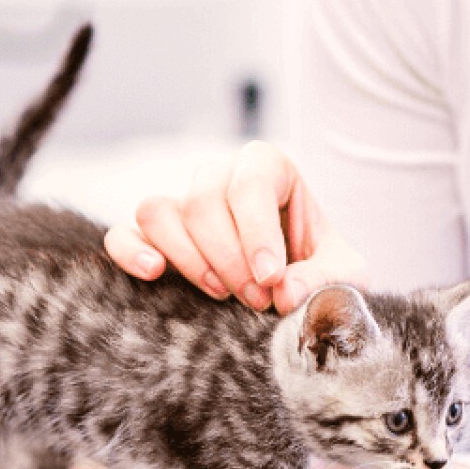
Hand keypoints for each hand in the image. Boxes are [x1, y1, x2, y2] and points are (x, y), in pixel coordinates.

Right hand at [104, 141, 365, 312]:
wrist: (294, 289)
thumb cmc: (321, 270)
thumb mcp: (345, 274)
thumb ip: (324, 278)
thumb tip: (284, 293)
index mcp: (269, 168)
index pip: (250, 181)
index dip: (257, 231)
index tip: (271, 279)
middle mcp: (220, 176)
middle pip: (203, 199)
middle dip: (229, 257)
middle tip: (257, 300)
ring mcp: (183, 204)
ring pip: (159, 211)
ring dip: (188, 258)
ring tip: (220, 294)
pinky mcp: (155, 239)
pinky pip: (124, 233)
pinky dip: (130, 251)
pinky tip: (154, 273)